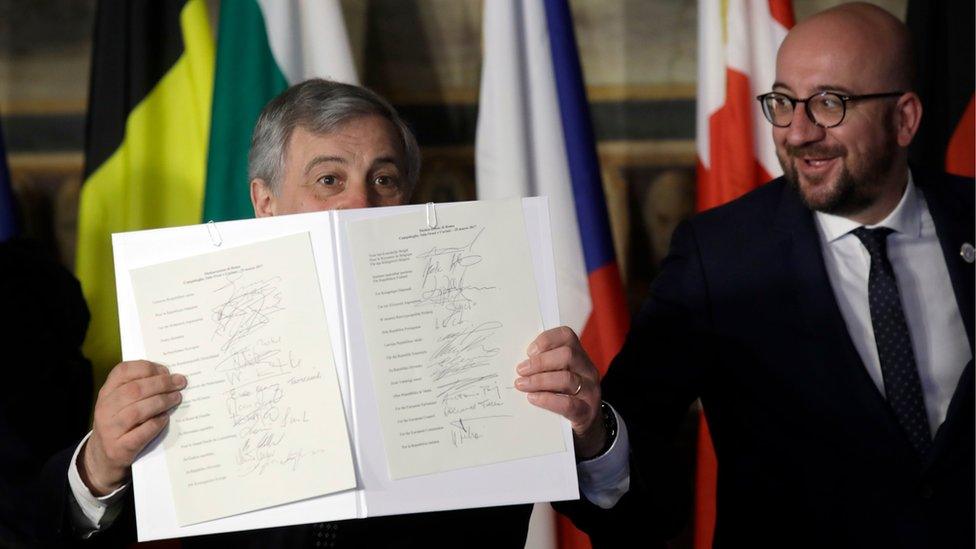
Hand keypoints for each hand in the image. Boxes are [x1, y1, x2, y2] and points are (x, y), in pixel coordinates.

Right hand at [80, 360, 185, 495]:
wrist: (103, 457)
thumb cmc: (121, 423)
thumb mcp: (121, 403)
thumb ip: (139, 388)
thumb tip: (170, 377)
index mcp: (106, 392)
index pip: (123, 371)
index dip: (147, 368)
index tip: (166, 370)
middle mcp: (104, 408)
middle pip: (134, 390)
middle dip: (161, 384)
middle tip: (180, 383)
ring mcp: (109, 429)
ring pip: (137, 410)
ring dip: (161, 402)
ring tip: (177, 398)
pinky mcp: (118, 448)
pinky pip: (141, 433)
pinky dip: (156, 424)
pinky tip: (165, 418)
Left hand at [515, 326, 605, 459]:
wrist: (587, 430)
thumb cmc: (565, 398)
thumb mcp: (558, 378)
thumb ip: (544, 367)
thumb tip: (518, 362)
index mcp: (579, 357)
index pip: (567, 336)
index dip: (546, 339)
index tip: (529, 351)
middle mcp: (587, 371)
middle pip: (567, 355)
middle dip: (540, 362)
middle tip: (521, 370)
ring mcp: (590, 392)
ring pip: (567, 378)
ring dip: (539, 380)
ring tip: (522, 385)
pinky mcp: (586, 413)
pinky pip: (568, 403)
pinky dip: (548, 399)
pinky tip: (533, 399)